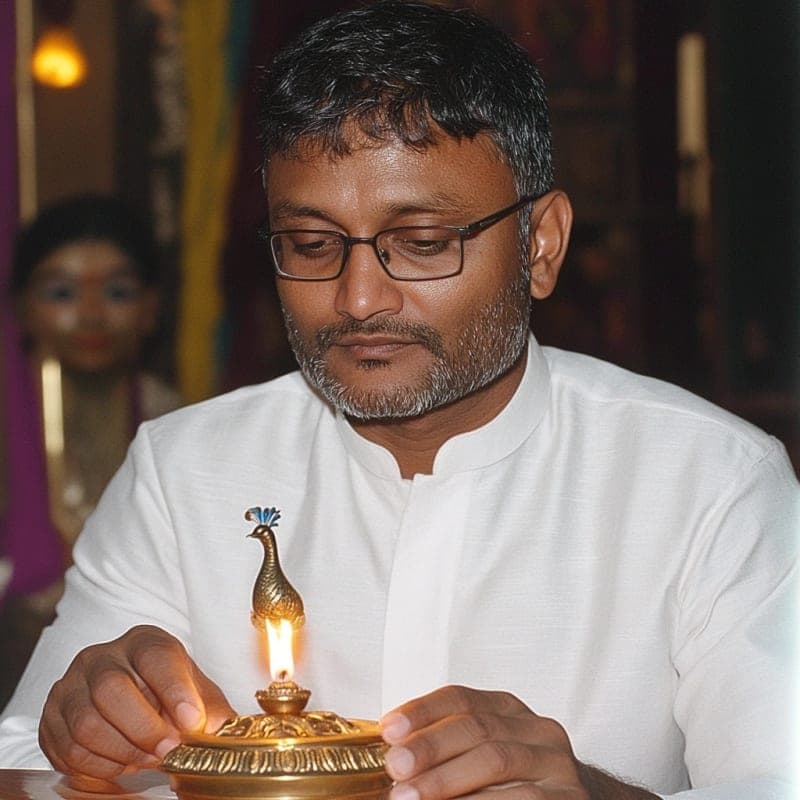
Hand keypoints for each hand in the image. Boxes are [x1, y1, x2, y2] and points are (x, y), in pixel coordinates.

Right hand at [39, 625, 234, 783]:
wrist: (131, 700)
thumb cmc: (168, 696)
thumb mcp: (197, 695)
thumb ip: (212, 712)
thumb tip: (228, 732)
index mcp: (144, 642)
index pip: (156, 657)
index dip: (174, 690)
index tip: (191, 721)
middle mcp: (103, 656)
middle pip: (112, 689)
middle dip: (143, 729)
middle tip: (167, 752)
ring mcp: (71, 684)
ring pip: (86, 723)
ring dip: (121, 753)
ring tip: (148, 760)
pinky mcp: (51, 716)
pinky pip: (66, 749)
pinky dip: (97, 766)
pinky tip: (121, 765)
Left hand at [380, 685, 657, 799]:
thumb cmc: (515, 787)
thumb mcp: (484, 755)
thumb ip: (448, 747)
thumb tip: (391, 752)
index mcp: (510, 711)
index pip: (462, 699)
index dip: (423, 711)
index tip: (388, 728)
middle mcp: (538, 730)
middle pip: (477, 727)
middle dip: (430, 746)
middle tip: (395, 767)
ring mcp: (557, 765)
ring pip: (496, 760)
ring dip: (446, 780)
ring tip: (409, 796)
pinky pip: (519, 798)